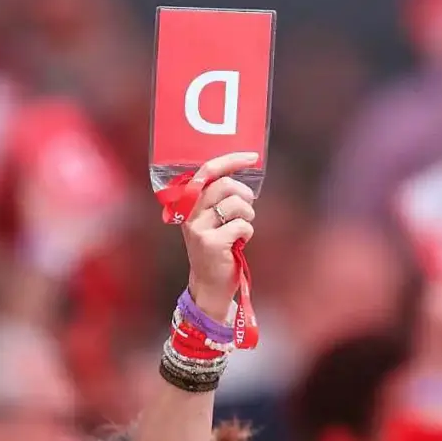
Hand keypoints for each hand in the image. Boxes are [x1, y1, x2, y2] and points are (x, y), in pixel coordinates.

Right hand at [181, 153, 257, 321]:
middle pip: (225, 185)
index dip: (231, 160)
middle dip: (244, 195)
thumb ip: (218, 197)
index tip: (252, 157)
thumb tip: (239, 173)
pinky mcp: (211, 243)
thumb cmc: (215, 247)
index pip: (208, 171)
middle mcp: (189, 213)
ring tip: (241, 228)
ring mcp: (198, 228)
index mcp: (188, 202)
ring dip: (248, 216)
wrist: (208, 284)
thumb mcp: (210, 219)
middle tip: (247, 208)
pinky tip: (239, 242)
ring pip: (236, 204)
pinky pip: (243, 226)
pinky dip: (248, 233)